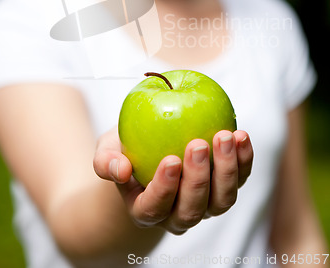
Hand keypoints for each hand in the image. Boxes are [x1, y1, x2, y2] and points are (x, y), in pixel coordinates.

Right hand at [93, 127, 252, 234]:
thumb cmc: (126, 149)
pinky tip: (241, 135)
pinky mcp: (225, 186)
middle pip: (192, 208)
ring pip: (222, 200)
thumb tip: (120, 168)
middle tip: (198, 143)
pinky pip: (239, 178)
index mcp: (146, 210)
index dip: (164, 189)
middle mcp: (178, 214)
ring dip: (227, 169)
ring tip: (225, 136)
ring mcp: (205, 203)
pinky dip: (244, 159)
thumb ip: (105, 161)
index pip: (154, 208)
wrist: (149, 149)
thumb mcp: (107, 150)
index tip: (171, 160)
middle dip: (198, 178)